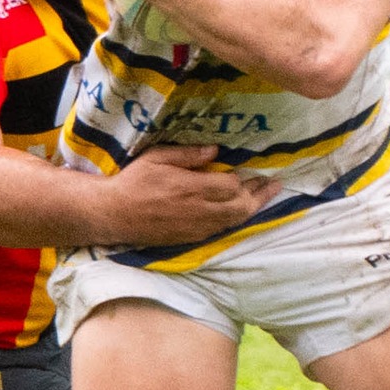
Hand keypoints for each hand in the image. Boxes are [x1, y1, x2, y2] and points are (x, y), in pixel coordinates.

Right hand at [99, 146, 280, 245]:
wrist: (115, 215)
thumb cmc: (134, 182)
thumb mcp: (157, 158)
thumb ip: (188, 154)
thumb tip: (216, 151)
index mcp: (191, 188)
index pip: (231, 186)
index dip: (244, 178)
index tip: (250, 168)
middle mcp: (199, 210)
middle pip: (241, 206)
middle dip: (260, 194)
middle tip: (275, 183)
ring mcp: (197, 227)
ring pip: (235, 220)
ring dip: (253, 208)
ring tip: (266, 196)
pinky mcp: (192, 238)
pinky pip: (222, 229)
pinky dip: (236, 219)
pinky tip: (242, 211)